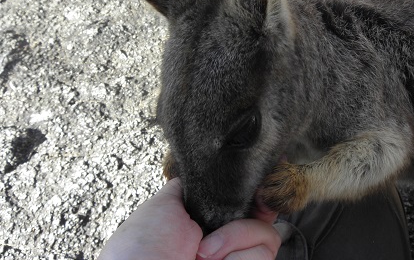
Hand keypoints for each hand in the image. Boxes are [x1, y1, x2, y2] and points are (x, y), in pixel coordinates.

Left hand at [98, 178, 281, 259]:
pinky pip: (262, 253)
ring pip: (266, 233)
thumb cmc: (139, 251)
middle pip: (265, 212)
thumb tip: (211, 170)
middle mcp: (226, 239)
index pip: (247, 201)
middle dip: (256, 205)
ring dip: (233, 236)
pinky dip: (236, 255)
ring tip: (202, 252)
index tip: (258, 184)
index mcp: (208, 220)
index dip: (257, 190)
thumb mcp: (162, 205)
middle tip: (230, 214)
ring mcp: (236, 258)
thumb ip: (188, 186)